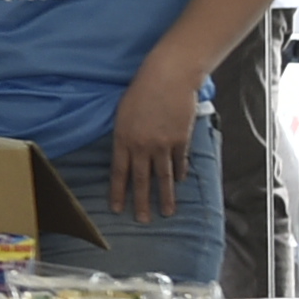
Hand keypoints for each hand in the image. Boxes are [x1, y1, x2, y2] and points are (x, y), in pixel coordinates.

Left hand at [108, 50, 205, 225]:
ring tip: (166, 212)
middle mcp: (142, 146)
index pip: (118, 172)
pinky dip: (180, 173)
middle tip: (141, 220)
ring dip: (165, 196)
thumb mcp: (122, 113)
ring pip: (163, 177)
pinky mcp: (181, 140)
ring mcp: (163, 144)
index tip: (117, 208)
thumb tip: (125, 155)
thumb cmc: (141, 90)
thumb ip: (123, 136)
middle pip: (141, 180)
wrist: (168, 78)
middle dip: (141, 202)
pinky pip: (179, 162)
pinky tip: (180, 183)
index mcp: (122, 139)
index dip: (118, 192)